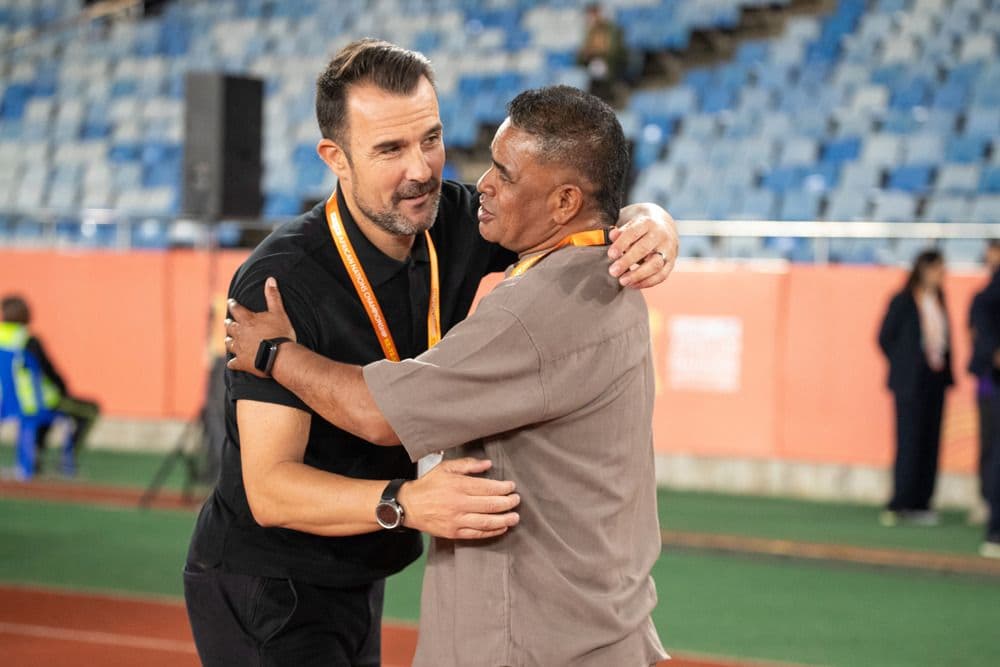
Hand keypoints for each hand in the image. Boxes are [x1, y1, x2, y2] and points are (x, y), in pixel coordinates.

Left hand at [225, 277, 296, 376]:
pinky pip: (234, 363)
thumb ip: (273, 296)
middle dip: (228, 323)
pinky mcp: (242, 362)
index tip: (230, 302)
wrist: (279, 356)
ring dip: (229, 341)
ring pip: (229, 343)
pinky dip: (233, 362)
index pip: (236, 309)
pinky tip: (232, 363)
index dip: (233, 305)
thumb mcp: (279, 312)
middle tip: (227, 321)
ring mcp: (239, 348)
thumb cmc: (280, 333)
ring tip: (227, 340)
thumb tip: (270, 279)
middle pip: (230, 326)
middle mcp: (240, 333)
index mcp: (247, 320)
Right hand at [399, 457, 520, 539]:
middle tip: (516, 500)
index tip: (512, 487)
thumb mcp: (445, 468)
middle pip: (490, 505)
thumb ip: (467, 465)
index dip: (503, 488)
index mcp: (457, 485)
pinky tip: (501, 528)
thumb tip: (487, 464)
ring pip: (486, 522)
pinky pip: (477, 534)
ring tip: (515, 517)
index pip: (487, 488)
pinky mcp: (453, 533)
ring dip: (504, 520)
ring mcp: (456, 520)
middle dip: (507, 503)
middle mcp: (458, 504)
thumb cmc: (428, 485)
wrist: (408, 506)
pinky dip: (492, 532)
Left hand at [608, 204, 678, 288]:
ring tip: (623, 281)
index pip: (633, 233)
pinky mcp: (671, 263)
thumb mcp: (630, 225)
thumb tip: (612, 236)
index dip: (621, 244)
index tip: (611, 255)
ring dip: (637, 275)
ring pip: (655, 265)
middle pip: (644, 249)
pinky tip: (633, 285)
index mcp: (648, 223)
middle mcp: (660, 235)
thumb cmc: (641, 229)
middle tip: (613, 271)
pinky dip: (647, 282)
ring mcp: (668, 250)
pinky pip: (661, 276)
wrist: (665, 227)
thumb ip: (620, 232)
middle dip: (627, 261)